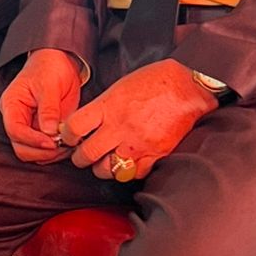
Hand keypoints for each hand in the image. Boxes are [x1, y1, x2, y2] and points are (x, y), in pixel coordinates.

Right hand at [0, 48, 83, 163]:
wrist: (60, 62)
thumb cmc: (49, 67)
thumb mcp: (49, 84)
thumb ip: (48, 109)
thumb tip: (49, 131)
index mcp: (12, 105)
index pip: (15, 130)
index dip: (32, 140)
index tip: (51, 142)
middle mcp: (18, 119)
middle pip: (21, 148)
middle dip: (42, 152)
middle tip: (63, 145)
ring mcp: (31, 127)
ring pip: (34, 153)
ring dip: (52, 154)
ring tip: (70, 143)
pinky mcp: (44, 132)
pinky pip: (47, 150)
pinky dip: (58, 152)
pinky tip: (71, 143)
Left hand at [60, 60, 218, 181]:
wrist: (188, 87)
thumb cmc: (154, 81)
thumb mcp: (119, 86)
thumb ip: (101, 107)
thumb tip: (84, 124)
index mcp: (109, 106)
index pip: (74, 128)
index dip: (67, 135)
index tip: (69, 137)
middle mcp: (120, 127)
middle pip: (87, 154)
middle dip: (80, 158)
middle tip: (82, 154)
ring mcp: (138, 143)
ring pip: (108, 170)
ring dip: (102, 168)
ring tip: (104, 161)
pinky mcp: (156, 154)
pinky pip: (134, 174)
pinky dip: (128, 172)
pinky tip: (128, 162)